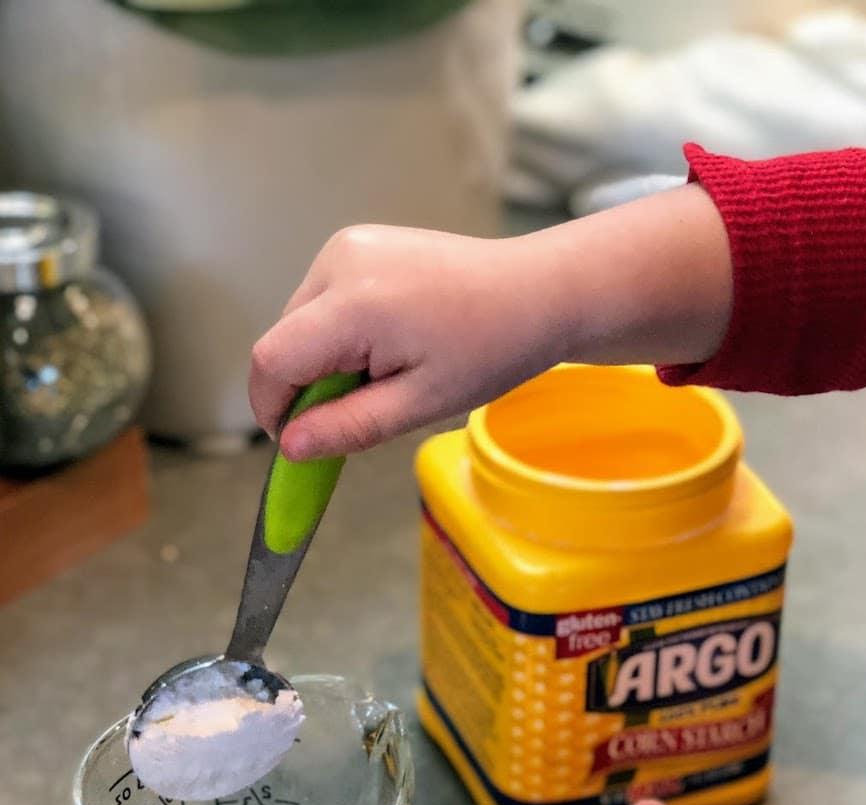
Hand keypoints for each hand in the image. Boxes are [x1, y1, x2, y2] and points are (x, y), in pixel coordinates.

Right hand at [247, 185, 732, 460]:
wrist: (539, 292)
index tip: (296, 443)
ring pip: (302, 321)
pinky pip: (326, 299)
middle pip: (284, 339)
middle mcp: (340, 262)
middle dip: (308, 385)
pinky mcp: (359, 242)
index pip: (272, 360)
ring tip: (391, 371)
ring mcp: (349, 245)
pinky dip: (342, 331)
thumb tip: (290, 446)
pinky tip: (393, 343)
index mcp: (352, 303)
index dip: (273, 409)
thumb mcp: (420, 405)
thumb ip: (348, 427)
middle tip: (366, 410)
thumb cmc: (492, 348)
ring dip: (326, 358)